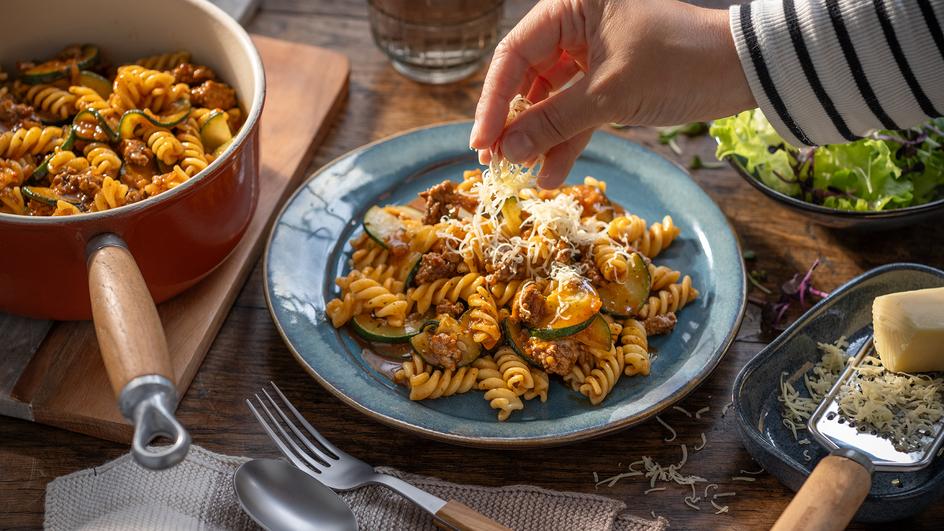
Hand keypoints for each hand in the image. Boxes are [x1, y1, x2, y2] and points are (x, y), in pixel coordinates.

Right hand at [470, 0, 754, 187]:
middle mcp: (576, 25)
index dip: (494, 101)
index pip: (514, 54)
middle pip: (528, 78)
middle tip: (496, 162)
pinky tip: (552, 173)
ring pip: (552, 99)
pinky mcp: (611, 80)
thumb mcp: (610, 93)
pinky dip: (567, 140)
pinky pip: (578, 111)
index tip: (482, 142)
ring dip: (540, 138)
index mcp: (572, 7)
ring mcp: (593, 55)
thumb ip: (554, 122)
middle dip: (515, 123)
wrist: (744, 71)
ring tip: (524, 175)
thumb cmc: (678, 62)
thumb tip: (507, 152)